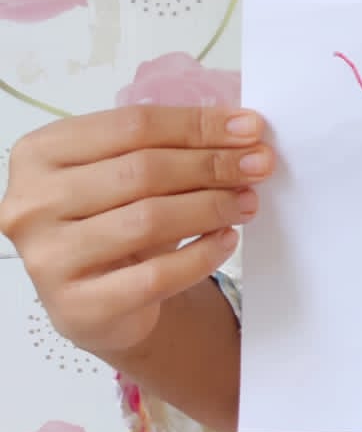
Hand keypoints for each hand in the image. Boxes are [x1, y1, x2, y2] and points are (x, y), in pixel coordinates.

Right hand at [0, 106, 273, 361]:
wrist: (97, 300)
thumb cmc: (114, 218)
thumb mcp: (130, 171)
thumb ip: (173, 144)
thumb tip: (245, 129)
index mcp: (41, 153)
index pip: (132, 125)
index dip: (198, 124)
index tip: (250, 128)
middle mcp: (33, 204)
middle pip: (142, 170)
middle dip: (212, 164)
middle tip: (258, 165)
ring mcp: (48, 258)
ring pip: (148, 220)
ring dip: (212, 206)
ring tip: (247, 202)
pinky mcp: (77, 307)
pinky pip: (155, 276)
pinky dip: (201, 255)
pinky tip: (226, 240)